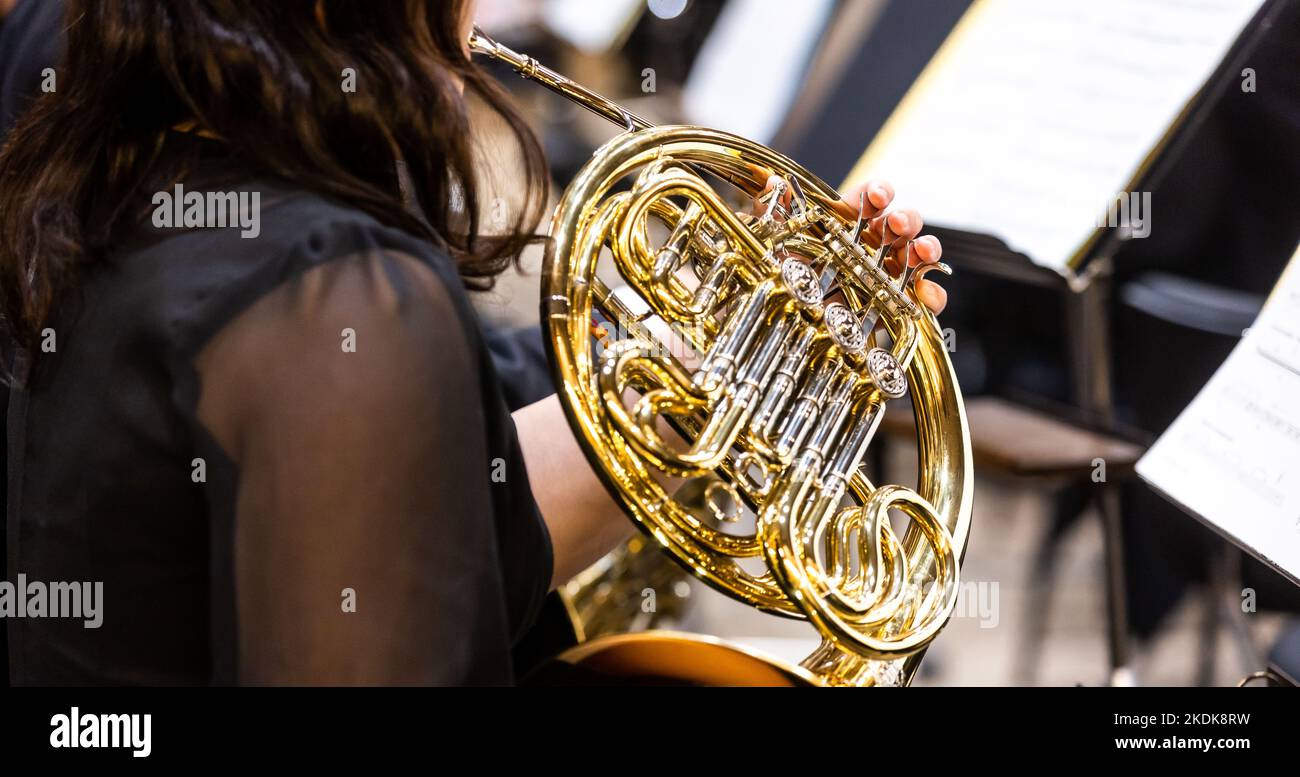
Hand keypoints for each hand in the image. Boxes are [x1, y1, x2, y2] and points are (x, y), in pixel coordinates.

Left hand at [755, 175, 947, 314]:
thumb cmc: (787, 270)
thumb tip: (774, 183)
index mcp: (850, 221)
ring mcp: (888, 271)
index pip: (871, 197)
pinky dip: (932, 294)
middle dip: (904, 218)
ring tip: (922, 252)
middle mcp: (874, 242)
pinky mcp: (897, 303)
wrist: (788, 313)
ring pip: (918, 253)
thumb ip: (773, 210)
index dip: (879, 192)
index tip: (877, 196)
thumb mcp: (774, 240)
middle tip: (896, 225)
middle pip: (901, 222)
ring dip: (926, 248)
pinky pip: (924, 296)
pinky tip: (927, 295)